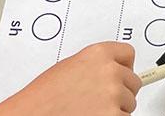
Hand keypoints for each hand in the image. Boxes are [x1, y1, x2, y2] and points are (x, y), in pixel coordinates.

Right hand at [0, 42, 140, 114]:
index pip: (128, 54)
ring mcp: (113, 95)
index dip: (123, 68)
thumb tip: (110, 70)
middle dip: (120, 91)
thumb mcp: (72, 67)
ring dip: (116, 109)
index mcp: (99, 53)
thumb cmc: (45, 96)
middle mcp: (110, 71)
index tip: (121, 75)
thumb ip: (95, 65)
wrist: (32, 115)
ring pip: (129, 103)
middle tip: (101, 100)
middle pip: (132, 81)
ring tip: (91, 110)